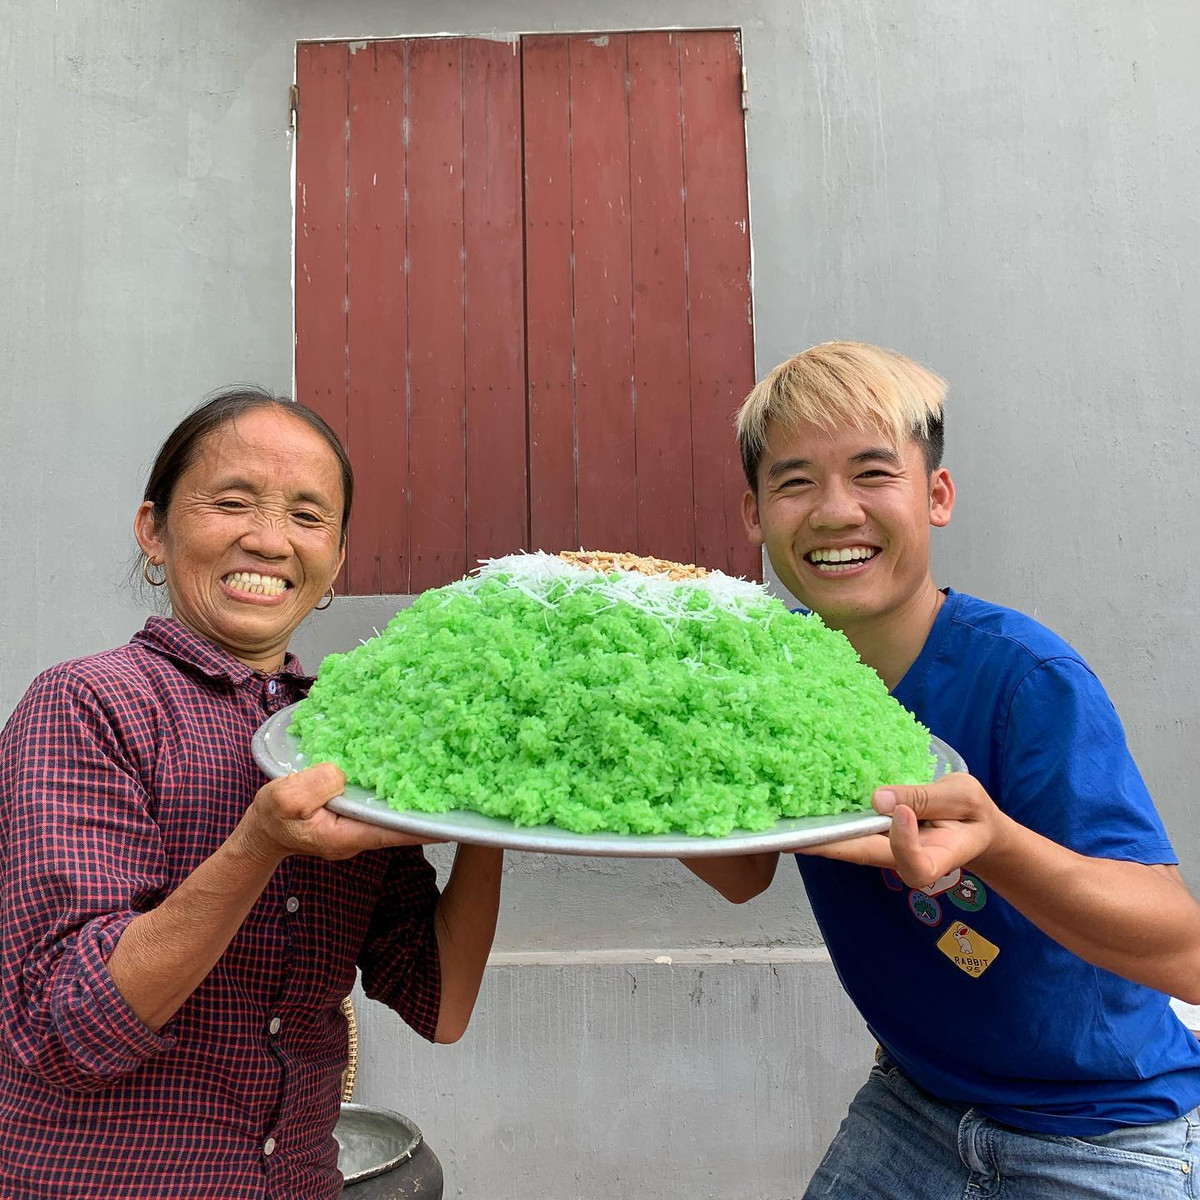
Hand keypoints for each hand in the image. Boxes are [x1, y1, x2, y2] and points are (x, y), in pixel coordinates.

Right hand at [236, 763, 438, 865]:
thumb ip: (313, 787)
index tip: (453, 819)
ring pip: (390, 813)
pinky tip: (405, 771)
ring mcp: (356, 826)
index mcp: (347, 835)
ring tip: (442, 776)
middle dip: (425, 808)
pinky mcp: (352, 814)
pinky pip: (377, 803)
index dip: (423, 826)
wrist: (261, 831)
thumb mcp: (284, 799)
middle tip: (457, 787)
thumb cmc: (272, 818)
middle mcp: (358, 834)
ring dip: (412, 798)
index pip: (394, 832)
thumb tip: (342, 773)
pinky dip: (392, 790)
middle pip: (399, 823)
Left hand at [796, 773, 1014, 888]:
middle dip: (822, 844)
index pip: (913, 862)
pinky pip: (848, 829)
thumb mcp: (963, 798)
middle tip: (784, 833)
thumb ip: (927, 799)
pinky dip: (825, 818)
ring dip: (815, 832)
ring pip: (846, 844)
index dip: (903, 840)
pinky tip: (798, 804)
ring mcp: (882, 848)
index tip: (900, 810)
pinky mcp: (873, 835)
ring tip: (778, 818)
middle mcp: (900, 859)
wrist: (972, 826)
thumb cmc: (972, 814)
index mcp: (934, 859)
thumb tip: (879, 797)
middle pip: (859, 855)